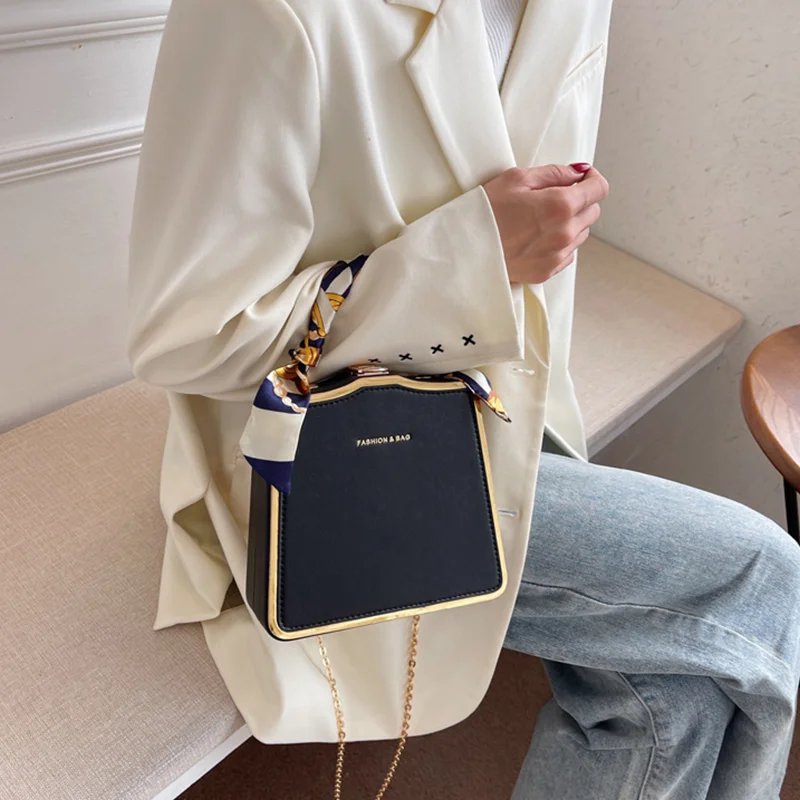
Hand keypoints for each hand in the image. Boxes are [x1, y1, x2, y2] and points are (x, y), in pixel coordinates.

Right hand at [483, 163, 608, 283]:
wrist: (463, 248)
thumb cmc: (485, 210)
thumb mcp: (516, 178)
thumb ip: (555, 173)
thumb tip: (579, 173)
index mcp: (559, 206)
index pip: (599, 189)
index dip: (592, 178)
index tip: (580, 177)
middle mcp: (564, 233)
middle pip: (592, 211)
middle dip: (579, 201)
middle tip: (552, 198)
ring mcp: (557, 255)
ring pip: (581, 233)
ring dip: (570, 223)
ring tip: (540, 220)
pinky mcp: (547, 271)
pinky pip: (568, 254)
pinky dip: (559, 243)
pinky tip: (536, 238)